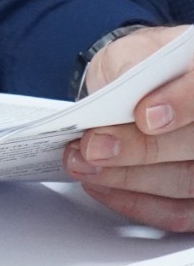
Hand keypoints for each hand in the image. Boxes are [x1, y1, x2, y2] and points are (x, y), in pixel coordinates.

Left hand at [67, 24, 193, 227]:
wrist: (148, 88)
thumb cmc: (144, 69)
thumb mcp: (132, 53)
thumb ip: (130, 66)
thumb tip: (119, 91)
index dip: (181, 103)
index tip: (144, 116)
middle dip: (141, 151)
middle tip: (93, 149)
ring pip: (187, 181)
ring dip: (130, 180)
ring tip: (83, 165)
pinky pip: (181, 212)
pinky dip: (139, 203)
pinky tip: (102, 186)